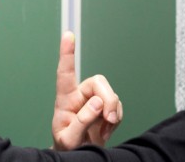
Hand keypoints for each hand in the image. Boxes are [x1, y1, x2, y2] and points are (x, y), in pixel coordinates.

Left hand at [51, 32, 122, 149]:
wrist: (79, 156)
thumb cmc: (67, 148)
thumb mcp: (69, 139)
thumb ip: (81, 121)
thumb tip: (98, 102)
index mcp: (64, 100)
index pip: (65, 73)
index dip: (67, 54)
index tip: (68, 35)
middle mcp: (80, 96)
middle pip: (98, 82)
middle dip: (108, 98)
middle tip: (109, 118)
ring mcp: (94, 102)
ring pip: (112, 95)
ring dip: (113, 112)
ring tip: (105, 130)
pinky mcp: (106, 109)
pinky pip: (119, 107)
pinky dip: (117, 119)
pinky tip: (107, 131)